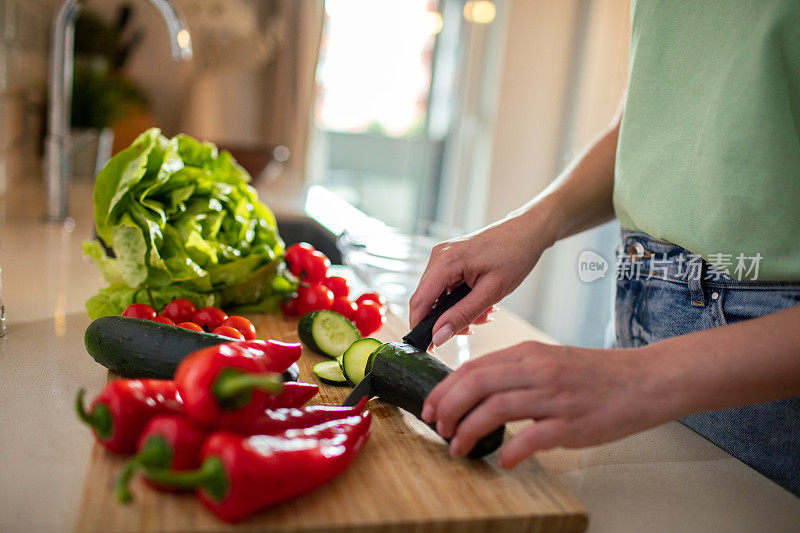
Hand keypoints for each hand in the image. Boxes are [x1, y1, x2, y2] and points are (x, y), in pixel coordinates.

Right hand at [409, 213, 552, 345]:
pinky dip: (460, 300)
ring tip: (485, 313)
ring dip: (457, 311)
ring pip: (438, 296)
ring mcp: (442, 257)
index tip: (430, 348)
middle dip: (447, 319)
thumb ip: (462, 315)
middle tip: (473, 327)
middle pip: (427, 301)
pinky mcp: (450, 259)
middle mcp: (438, 256)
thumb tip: (438, 336)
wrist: (527, 232)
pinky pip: (446, 287)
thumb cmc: (514, 256)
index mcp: (445, 262)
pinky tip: (481, 302)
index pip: (419, 302)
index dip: (420, 328)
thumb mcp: (491, 292)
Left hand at [421, 341, 671, 467]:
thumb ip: (514, 371)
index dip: (444, 389)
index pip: (473, 367)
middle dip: (447, 409)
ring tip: (458, 447)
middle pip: (476, 385)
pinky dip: (510, 451)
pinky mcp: (573, 424)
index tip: (429, 408)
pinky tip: (502, 460)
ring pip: (496, 410)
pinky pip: (531, 438)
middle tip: (438, 428)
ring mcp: (555, 397)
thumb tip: (476, 390)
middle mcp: (538, 370)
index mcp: (528, 353)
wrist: (644, 380)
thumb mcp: (550, 359)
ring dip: (469, 431)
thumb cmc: (595, 374)